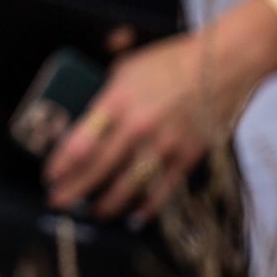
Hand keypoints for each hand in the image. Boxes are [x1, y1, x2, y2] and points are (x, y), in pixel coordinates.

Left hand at [41, 32, 251, 221]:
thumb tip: (86, 115)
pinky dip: (148, 205)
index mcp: (118, 101)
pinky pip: (163, 188)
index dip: (62, 163)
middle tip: (58, 201)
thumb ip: (106, 94)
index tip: (50, 175)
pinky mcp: (188, 155)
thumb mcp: (128, 67)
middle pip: (98, 167)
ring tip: (93, 212)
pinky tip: (135, 215)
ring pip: (128, 184)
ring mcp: (164, 144)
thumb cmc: (173, 61)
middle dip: (74, 188)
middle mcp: (138, 126)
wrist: (225, 63)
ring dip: (107, 202)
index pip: (81, 141)